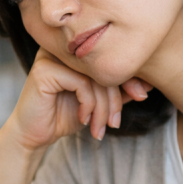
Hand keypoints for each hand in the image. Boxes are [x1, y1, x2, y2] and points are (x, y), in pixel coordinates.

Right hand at [4, 48, 151, 149]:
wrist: (32, 135)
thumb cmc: (64, 115)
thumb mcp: (98, 102)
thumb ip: (118, 91)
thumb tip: (149, 83)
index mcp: (76, 51)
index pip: (110, 57)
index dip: (130, 76)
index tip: (142, 95)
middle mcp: (64, 48)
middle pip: (104, 67)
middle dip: (115, 98)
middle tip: (115, 122)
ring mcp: (52, 56)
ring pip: (94, 77)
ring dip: (102, 108)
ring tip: (100, 127)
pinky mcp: (44, 69)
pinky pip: (81, 83)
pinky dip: (88, 105)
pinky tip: (83, 119)